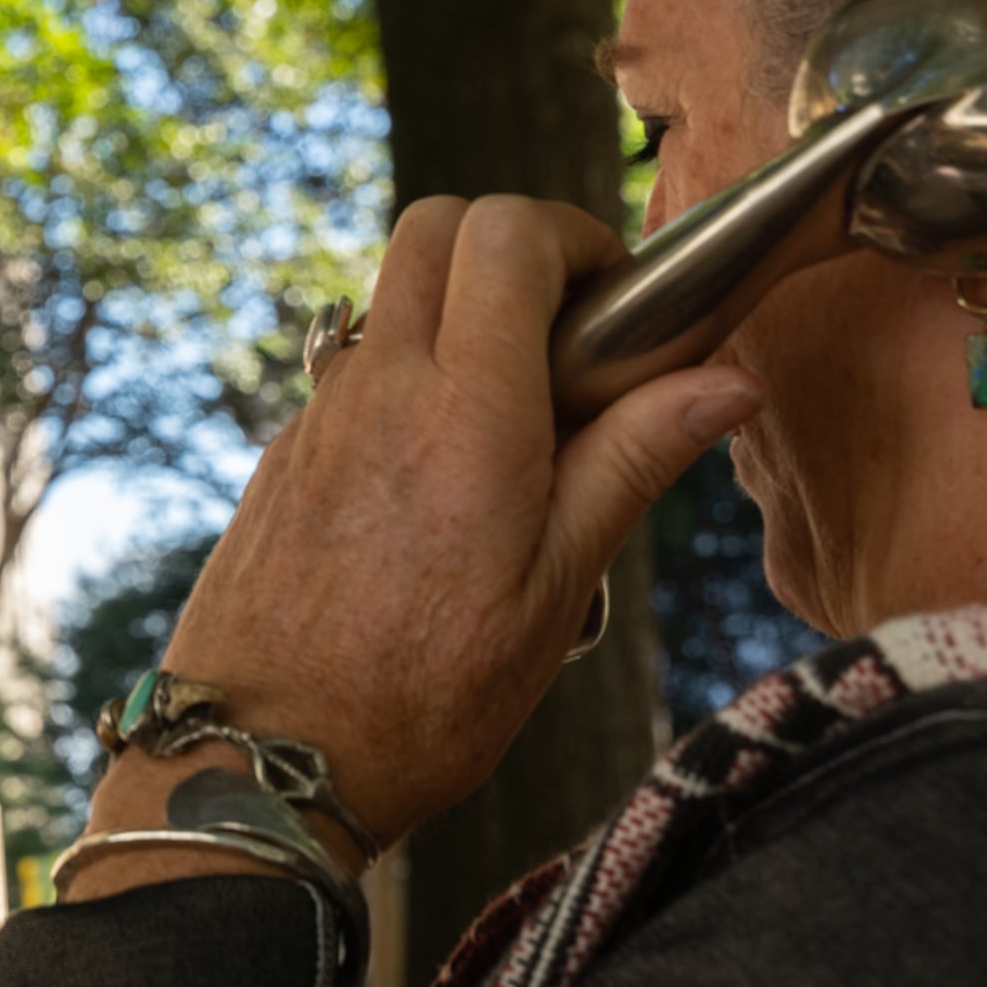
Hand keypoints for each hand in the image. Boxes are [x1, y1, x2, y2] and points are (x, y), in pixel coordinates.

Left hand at [88, 195, 758, 863]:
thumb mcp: (557, 589)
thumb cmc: (421, 696)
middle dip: (511, 247)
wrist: (261, 759)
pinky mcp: (281, 457)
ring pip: (389, 299)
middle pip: (433, 227)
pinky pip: (352, 373)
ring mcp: (316, 417)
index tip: (617, 303)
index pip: (504, 233)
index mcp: (463, 409)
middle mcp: (376, 388)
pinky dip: (408, 382)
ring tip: (516, 424)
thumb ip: (632, 463)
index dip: (572, 238)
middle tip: (571, 337)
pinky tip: (444, 482)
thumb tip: (725, 381)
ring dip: (459, 317)